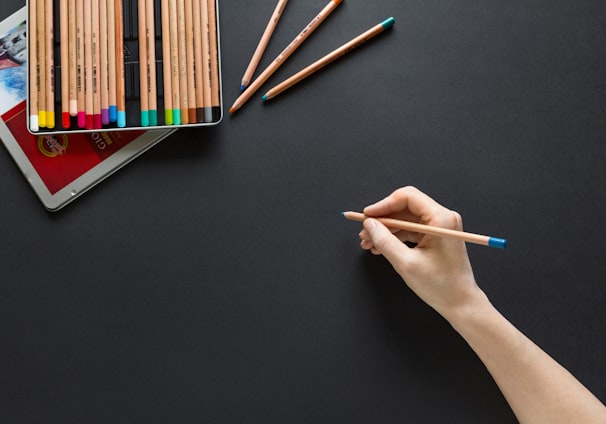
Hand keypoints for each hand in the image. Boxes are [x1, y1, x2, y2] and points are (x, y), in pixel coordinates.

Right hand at [359, 186, 482, 316]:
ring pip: (405, 219)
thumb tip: (369, 225)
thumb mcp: (406, 264)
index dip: (383, 204)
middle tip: (365, 231)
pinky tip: (380, 247)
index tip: (367, 215)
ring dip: (386, 229)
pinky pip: (410, 229)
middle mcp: (443, 218)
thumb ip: (385, 241)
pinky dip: (395, 237)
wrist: (460, 303)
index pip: (407, 197)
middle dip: (382, 219)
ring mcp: (440, 227)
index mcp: (441, 219)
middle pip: (405, 207)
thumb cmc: (441, 286)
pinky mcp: (435, 236)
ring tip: (369, 242)